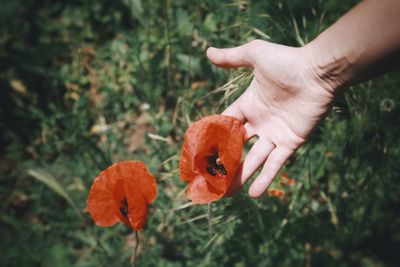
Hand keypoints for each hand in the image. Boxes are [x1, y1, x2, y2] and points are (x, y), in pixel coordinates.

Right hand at [207, 40, 335, 197]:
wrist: (319, 71)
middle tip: (210, 177)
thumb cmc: (288, 61)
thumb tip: (208, 52)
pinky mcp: (290, 142)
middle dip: (223, 162)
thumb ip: (232, 57)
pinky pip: (275, 164)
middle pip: (236, 146)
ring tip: (226, 193)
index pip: (226, 124)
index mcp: (248, 104)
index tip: (199, 152)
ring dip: (240, 176)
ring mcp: (274, 134)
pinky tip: (254, 194)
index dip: (212, 137)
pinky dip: (266, 179)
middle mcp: (260, 122)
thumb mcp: (256, 55)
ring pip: (253, 159)